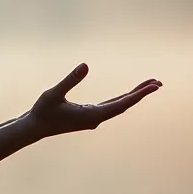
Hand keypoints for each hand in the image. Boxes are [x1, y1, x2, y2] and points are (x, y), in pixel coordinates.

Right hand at [26, 63, 161, 138]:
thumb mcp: (54, 93)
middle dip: (141, 94)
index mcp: (92, 115)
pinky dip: (123, 99)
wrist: (34, 128)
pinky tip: (128, 95)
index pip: (122, 103)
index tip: (154, 87)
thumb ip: (70, 80)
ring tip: (149, 86)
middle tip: (158, 83)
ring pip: (119, 105)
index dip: (139, 94)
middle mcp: (96, 118)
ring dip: (133, 95)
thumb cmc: (42, 111)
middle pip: (124, 104)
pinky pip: (111, 106)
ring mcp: (93, 118)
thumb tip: (85, 66)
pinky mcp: (89, 116)